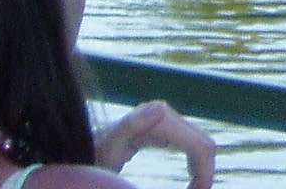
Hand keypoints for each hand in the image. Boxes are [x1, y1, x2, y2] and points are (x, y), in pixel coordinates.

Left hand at [96, 100, 217, 188]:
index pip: (200, 145)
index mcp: (161, 118)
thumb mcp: (108, 147)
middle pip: (203, 143)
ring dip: (201, 168)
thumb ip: (130, 126)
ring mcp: (165, 119)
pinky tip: (190, 178)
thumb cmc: (91, 155)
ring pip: (199, 143)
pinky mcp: (162, 126)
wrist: (80, 151)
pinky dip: (193, 162)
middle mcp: (166, 114)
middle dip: (205, 171)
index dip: (205, 173)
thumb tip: (160, 108)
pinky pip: (189, 144)